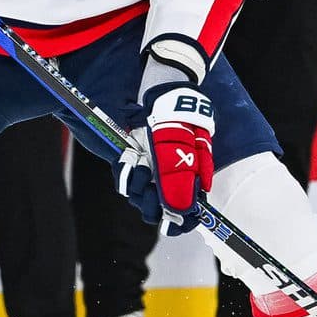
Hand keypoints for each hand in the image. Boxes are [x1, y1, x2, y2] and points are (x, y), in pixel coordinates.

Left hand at [116, 82, 215, 236]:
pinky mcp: (135, 162)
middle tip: (150, 192)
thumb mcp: (182, 146)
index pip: (186, 214)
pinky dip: (126, 175)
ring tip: (142, 166)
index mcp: (189, 179)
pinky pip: (126, 181)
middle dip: (152, 206)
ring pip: (140, 198)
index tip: (169, 224)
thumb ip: (179, 178)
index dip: (179, 223)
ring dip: (138, 187)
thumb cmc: (179, 118)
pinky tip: (131, 161)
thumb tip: (181, 210)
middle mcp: (170, 179)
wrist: (163, 93)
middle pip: (159, 211)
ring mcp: (152, 171)